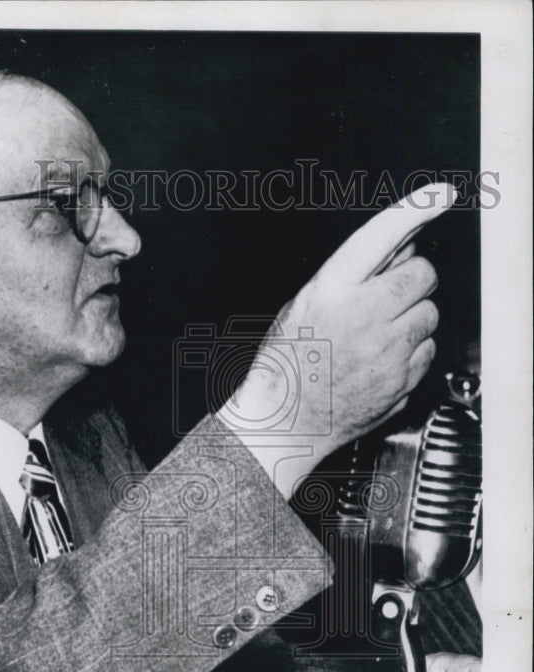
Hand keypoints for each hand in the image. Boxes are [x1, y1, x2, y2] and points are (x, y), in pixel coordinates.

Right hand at [225, 184, 455, 471]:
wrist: (283, 425)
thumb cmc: (285, 367)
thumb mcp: (303, 306)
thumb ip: (352, 275)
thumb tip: (399, 248)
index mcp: (331, 292)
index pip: (382, 236)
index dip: (416, 209)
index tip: (440, 194)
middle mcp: (363, 318)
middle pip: (423, 275)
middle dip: (413, 279)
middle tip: (389, 294)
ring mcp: (386, 352)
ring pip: (430, 314)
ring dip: (412, 317)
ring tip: (377, 335)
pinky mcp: (401, 382)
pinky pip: (427, 352)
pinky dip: (412, 352)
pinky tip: (380, 360)